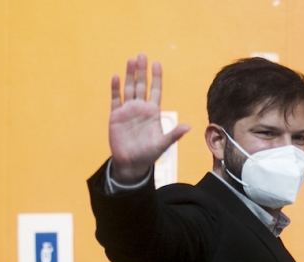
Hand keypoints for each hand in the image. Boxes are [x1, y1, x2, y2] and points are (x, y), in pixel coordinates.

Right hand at [109, 54, 189, 183]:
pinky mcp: (115, 116)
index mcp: (153, 112)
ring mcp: (128, 110)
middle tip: (142, 55)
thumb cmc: (149, 154)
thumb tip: (188, 127)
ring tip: (130, 61)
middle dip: (141, 71)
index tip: (157, 63)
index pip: (155, 90)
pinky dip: (115, 88)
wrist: (131, 163)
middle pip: (141, 85)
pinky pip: (115, 99)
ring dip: (129, 75)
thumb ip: (173, 134)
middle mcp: (140, 108)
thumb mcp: (163, 144)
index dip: (156, 77)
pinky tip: (116, 77)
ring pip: (128, 88)